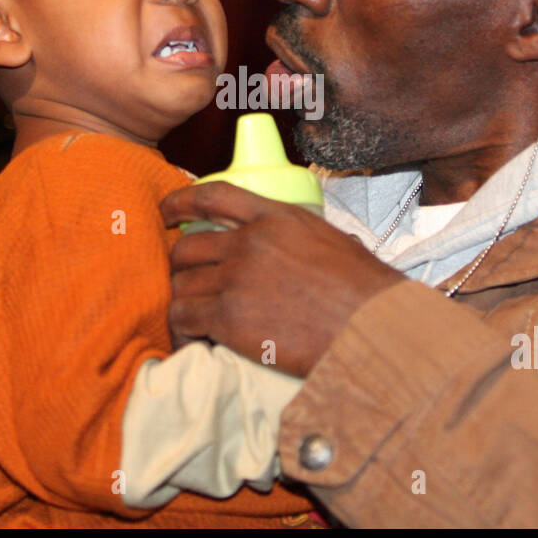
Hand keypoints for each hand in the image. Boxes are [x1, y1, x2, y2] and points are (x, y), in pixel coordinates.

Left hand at [160, 181, 407, 376]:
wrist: (373, 327)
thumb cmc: (368, 292)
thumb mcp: (335, 243)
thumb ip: (304, 238)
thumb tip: (306, 248)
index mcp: (277, 217)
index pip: (213, 196)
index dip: (180, 202)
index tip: (165, 212)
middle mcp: (250, 242)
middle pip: (188, 248)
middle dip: (181, 268)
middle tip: (189, 285)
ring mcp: (237, 278)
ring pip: (181, 285)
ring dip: (184, 303)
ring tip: (195, 321)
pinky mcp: (229, 317)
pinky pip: (184, 319)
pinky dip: (182, 332)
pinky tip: (192, 342)